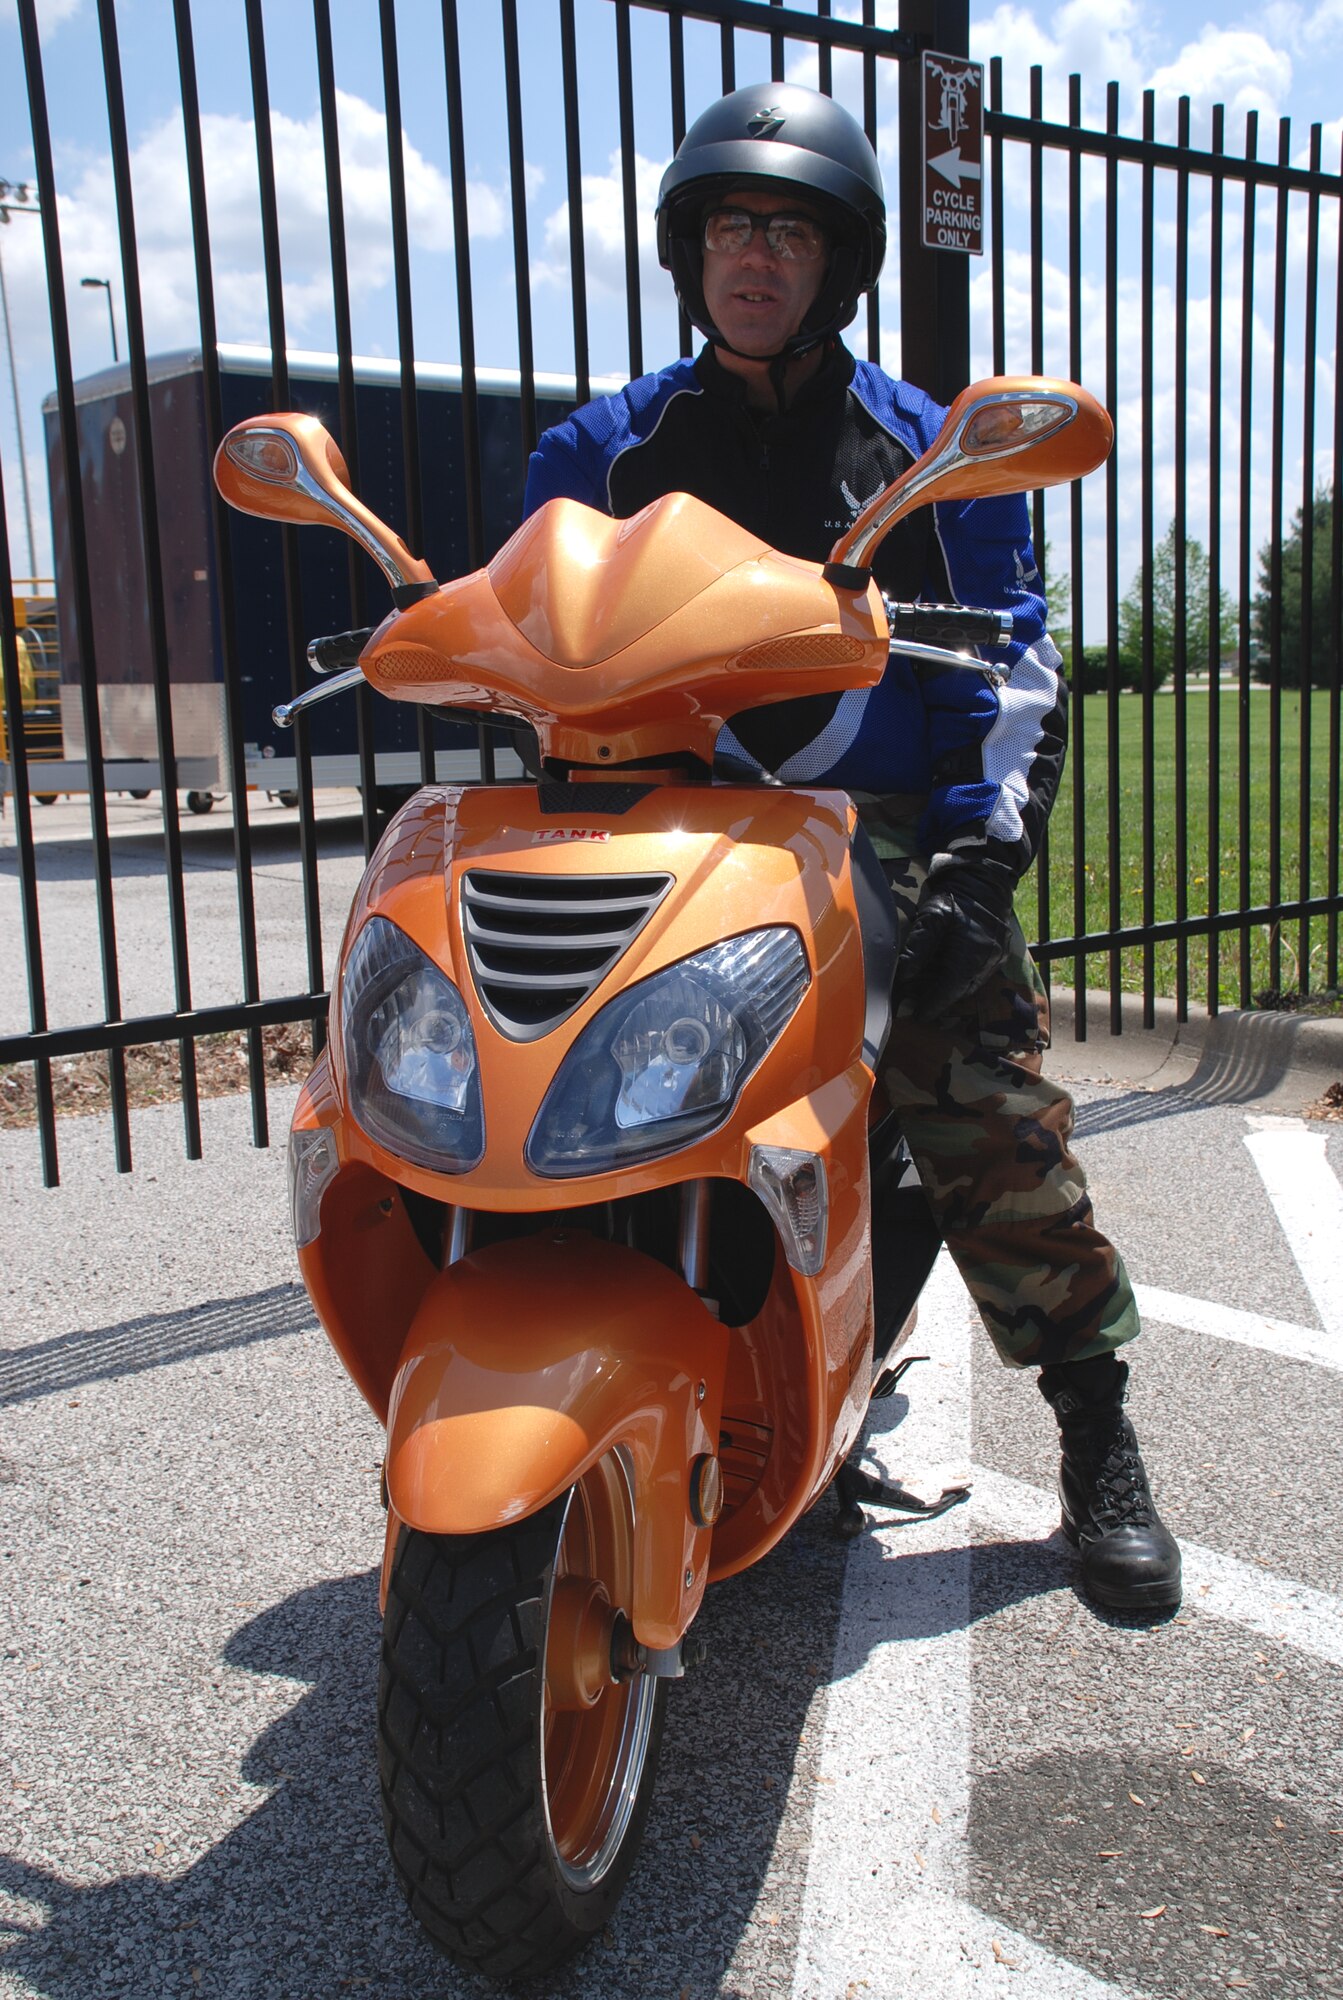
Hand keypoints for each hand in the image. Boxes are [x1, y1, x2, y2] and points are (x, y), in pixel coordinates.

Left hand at [893, 856, 1016, 1022]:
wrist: (983, 878)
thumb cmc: (954, 897)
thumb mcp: (931, 918)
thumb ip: (917, 948)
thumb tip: (903, 977)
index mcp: (971, 953)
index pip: (949, 990)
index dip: (932, 1005)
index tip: (917, 1015)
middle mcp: (988, 959)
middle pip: (960, 990)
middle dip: (939, 999)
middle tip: (918, 1004)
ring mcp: (997, 956)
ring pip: (971, 984)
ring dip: (951, 990)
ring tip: (929, 992)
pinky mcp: (1000, 952)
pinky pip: (979, 974)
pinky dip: (962, 979)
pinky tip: (946, 975)